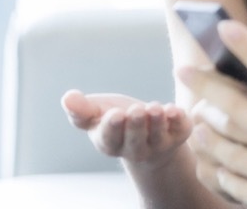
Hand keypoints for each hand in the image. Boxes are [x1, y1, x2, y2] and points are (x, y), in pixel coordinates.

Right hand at [61, 90, 190, 165]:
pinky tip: (174, 109)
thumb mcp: (98, 113)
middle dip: (136, 125)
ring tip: (154, 107)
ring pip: (158, 136)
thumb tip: (67, 97)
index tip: (115, 114)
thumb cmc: (118, 120)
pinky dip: (178, 120)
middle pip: (135, 141)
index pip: (110, 138)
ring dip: (156, 122)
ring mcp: (158, 144)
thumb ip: (82, 109)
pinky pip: (180, 130)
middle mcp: (135, 148)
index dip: (112, 127)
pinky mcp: (179, 134)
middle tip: (136, 110)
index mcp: (111, 142)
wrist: (149, 132)